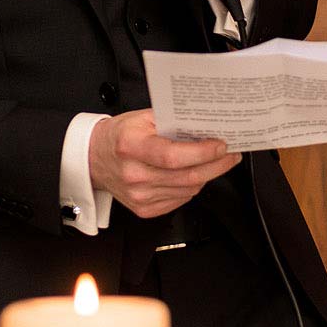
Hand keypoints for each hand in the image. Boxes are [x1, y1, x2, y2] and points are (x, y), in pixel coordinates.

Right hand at [89, 109, 240, 218]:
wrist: (94, 159)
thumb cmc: (120, 136)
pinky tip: (195, 174)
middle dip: (216, 165)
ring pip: (188, 190)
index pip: (173, 156)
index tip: (221, 145)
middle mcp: (134, 175)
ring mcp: (139, 196)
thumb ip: (171, 120)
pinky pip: (180, 200)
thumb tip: (205, 123)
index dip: (202, 152)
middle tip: (232, 154)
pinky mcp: (144, 209)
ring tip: (217, 162)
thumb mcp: (141, 118)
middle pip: (187, 177)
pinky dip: (192, 187)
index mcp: (131, 147)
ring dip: (208, 176)